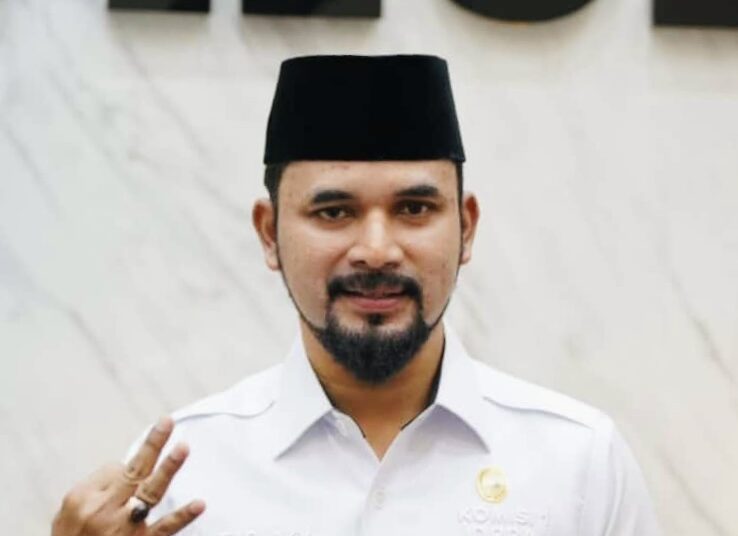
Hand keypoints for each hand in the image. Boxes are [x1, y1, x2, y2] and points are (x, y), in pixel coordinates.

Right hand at [52, 416, 205, 535]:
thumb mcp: (68, 511)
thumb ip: (97, 487)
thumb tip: (125, 467)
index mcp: (84, 498)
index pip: (115, 468)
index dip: (123, 472)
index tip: (121, 484)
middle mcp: (105, 510)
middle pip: (134, 469)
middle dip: (152, 444)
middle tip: (167, 421)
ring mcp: (125, 527)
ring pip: (151, 491)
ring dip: (168, 468)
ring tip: (183, 447)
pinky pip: (164, 528)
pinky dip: (182, 516)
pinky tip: (199, 504)